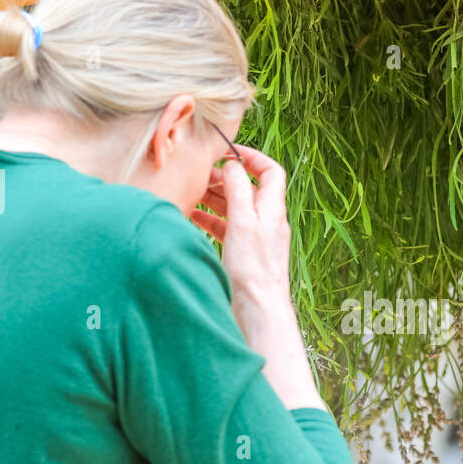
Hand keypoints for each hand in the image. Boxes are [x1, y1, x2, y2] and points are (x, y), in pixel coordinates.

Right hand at [192, 145, 290, 312]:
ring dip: (213, 198)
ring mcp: (254, 238)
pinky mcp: (242, 253)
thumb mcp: (243, 223)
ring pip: (234, 209)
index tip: (228, 153)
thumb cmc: (253, 270)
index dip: (252, 157)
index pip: (270, 171)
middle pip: (247, 189)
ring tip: (191, 193)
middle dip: (223, 178)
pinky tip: (193, 218)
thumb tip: (232, 165)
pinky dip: (210, 220)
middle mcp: (266, 221)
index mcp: (271, 209)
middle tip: (199, 175)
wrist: (258, 310)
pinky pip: (226, 229)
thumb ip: (238, 190)